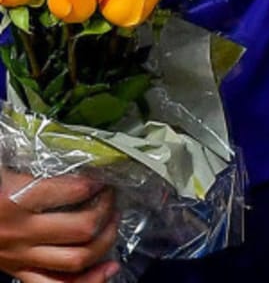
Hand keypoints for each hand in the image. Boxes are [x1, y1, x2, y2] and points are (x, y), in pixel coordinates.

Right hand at [0, 170, 117, 282]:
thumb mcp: (3, 167)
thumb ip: (32, 160)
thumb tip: (71, 145)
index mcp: (16, 199)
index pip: (72, 191)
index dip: (95, 182)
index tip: (104, 175)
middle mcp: (21, 232)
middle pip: (81, 228)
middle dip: (106, 210)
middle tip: (112, 197)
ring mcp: (20, 257)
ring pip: (76, 259)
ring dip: (104, 241)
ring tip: (112, 222)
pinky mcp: (18, 273)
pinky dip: (88, 281)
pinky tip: (109, 268)